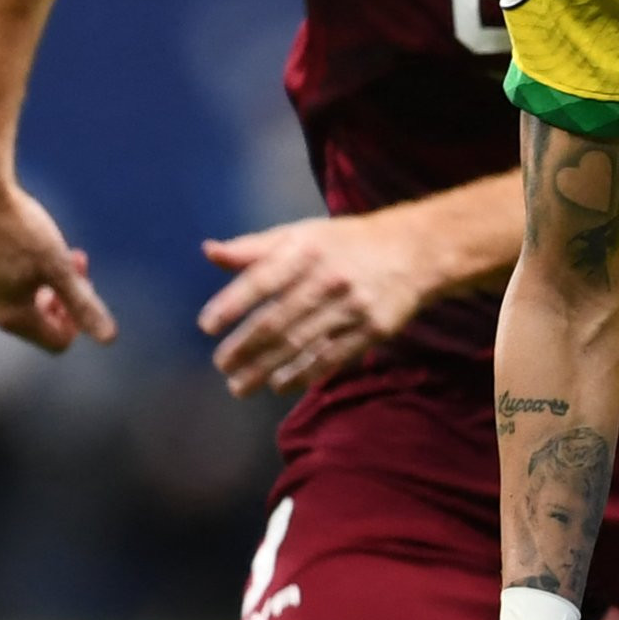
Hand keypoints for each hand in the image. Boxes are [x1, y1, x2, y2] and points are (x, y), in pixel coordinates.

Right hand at [0, 171, 114, 351]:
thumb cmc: (18, 229)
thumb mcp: (59, 268)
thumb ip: (84, 304)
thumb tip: (109, 338)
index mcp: (10, 318)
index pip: (56, 341)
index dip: (79, 321)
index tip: (86, 286)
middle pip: (37, 319)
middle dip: (63, 296)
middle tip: (78, 261)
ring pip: (17, 298)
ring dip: (43, 279)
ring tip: (56, 248)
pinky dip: (18, 268)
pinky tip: (26, 240)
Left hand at [199, 212, 450, 399]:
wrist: (412, 252)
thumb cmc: (345, 243)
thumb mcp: (301, 234)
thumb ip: (254, 247)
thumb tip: (209, 251)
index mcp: (306, 251)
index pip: (261, 281)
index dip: (230, 305)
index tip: (206, 327)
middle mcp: (328, 279)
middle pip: (278, 320)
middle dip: (244, 347)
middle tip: (221, 365)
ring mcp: (351, 308)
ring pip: (301, 344)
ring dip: (266, 368)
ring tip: (239, 385)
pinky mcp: (371, 330)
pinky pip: (331, 358)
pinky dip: (303, 374)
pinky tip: (279, 385)